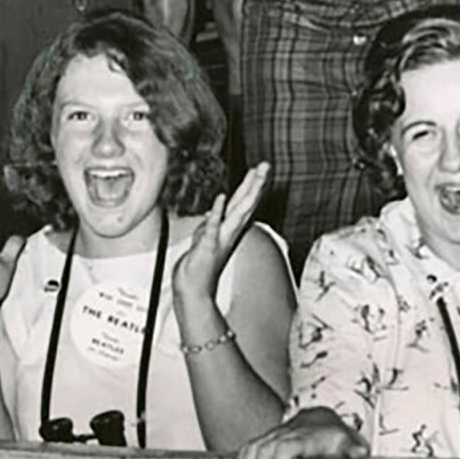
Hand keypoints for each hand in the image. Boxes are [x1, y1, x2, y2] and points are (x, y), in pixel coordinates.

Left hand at [172, 161, 269, 305]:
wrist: (194, 293)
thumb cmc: (198, 270)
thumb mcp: (203, 241)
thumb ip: (209, 226)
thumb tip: (211, 213)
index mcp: (228, 231)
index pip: (243, 204)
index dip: (251, 186)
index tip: (259, 169)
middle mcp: (228, 233)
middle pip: (246, 203)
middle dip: (256, 183)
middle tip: (265, 165)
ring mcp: (220, 239)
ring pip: (237, 212)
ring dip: (246, 192)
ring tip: (254, 174)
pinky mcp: (208, 246)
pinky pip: (214, 226)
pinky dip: (218, 212)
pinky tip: (221, 197)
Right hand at [238, 407, 369, 458]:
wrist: (321, 419)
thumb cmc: (333, 436)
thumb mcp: (346, 440)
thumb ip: (353, 447)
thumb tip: (361, 453)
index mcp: (304, 437)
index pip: (286, 446)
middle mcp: (286, 434)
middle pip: (265, 448)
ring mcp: (274, 436)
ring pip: (253, 447)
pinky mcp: (266, 440)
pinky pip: (248, 446)